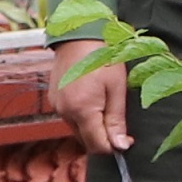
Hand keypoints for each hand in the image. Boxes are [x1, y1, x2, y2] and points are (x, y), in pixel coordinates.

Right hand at [50, 41, 135, 157]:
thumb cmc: (103, 57)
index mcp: (81, 110)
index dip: (114, 147)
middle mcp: (64, 112)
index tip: (127, 140)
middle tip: (119, 121)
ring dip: (93, 127)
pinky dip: (82, 116)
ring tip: (105, 103)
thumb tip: (120, 146)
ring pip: (77, 130)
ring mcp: (57, 106)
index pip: (97, 146)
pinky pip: (70, 118)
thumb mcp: (117, 88)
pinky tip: (92, 99)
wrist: (80, 34)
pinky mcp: (54, 100)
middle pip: (86, 141)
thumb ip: (116, 120)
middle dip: (103, 137)